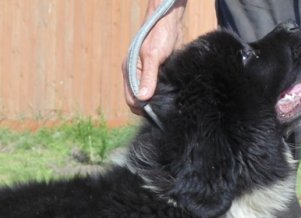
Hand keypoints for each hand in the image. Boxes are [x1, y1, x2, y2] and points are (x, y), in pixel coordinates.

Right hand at [123, 0, 187, 114]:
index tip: (155, 112)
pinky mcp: (156, 74)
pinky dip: (162, 95)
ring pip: (148, 97)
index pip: (131, 100)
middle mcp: (136, 75)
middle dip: (149, 107)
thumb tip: (142, 98)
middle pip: (139, 101)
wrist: (170, 21)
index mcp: (130, 71)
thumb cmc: (159, 34)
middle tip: (164, 109)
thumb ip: (148, 77)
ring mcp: (146, 75)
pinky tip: (170, 96)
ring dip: (156, 101)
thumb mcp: (154, 56)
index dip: (142, 108)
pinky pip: (157, 90)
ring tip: (167, 104)